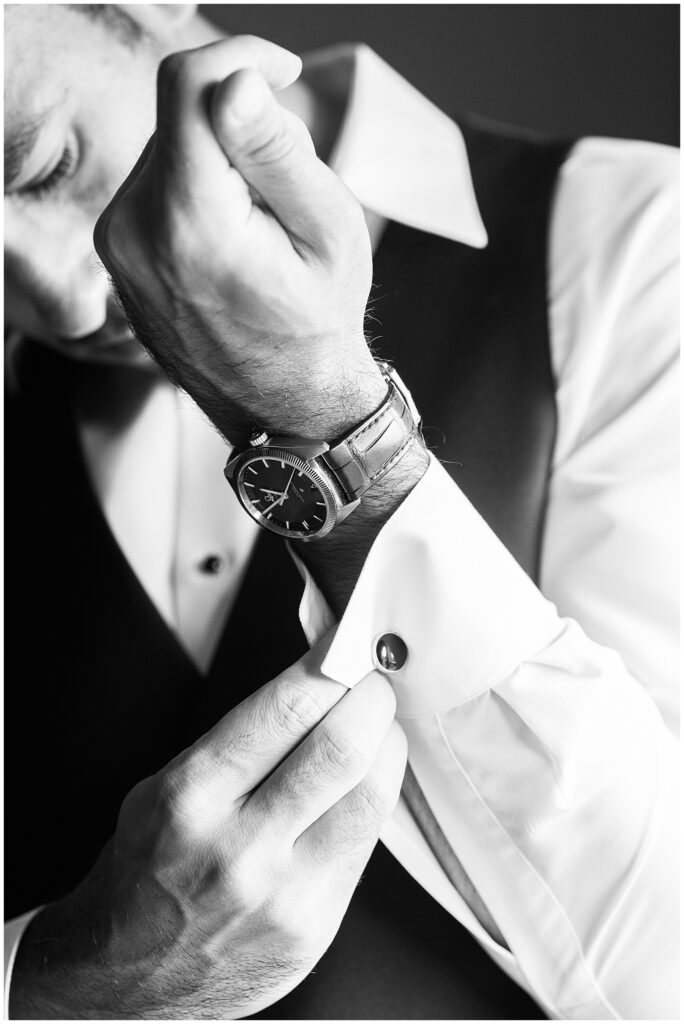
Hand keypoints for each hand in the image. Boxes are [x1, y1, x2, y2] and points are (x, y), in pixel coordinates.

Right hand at [9, 637, 406, 1019]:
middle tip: (372, 683)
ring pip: (372, 796)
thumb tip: (316, 684)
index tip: (347, 646)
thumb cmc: (146, 870)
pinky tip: (364, 781)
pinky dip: (374, 798)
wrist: (124, 976)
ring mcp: (285, 893)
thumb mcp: (165, 786)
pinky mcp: (316, 926)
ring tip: (378, 728)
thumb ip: (240, 740)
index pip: (287, 708)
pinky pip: (367, 842)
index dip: (332, 665)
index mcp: (193, 796)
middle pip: (342, 748)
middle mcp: (241, 847)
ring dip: (386, 746)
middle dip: (371, 699)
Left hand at [94, 36, 386, 445]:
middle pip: (180, 118)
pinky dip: (198, 192)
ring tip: (262, 228)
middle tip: (287, 190)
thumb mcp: (329, 232)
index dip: (240, 57)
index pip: (187, 84)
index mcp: (190, 222)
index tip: (284, 71)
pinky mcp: (119, 258)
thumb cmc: (319, 324)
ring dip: (220, 163)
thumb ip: (278, 151)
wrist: (284, 409)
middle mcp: (134, 231)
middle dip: (239, 128)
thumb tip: (236, 81)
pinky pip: (155, 190)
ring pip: (168, 151)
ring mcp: (119, 249)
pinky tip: (233, 244)